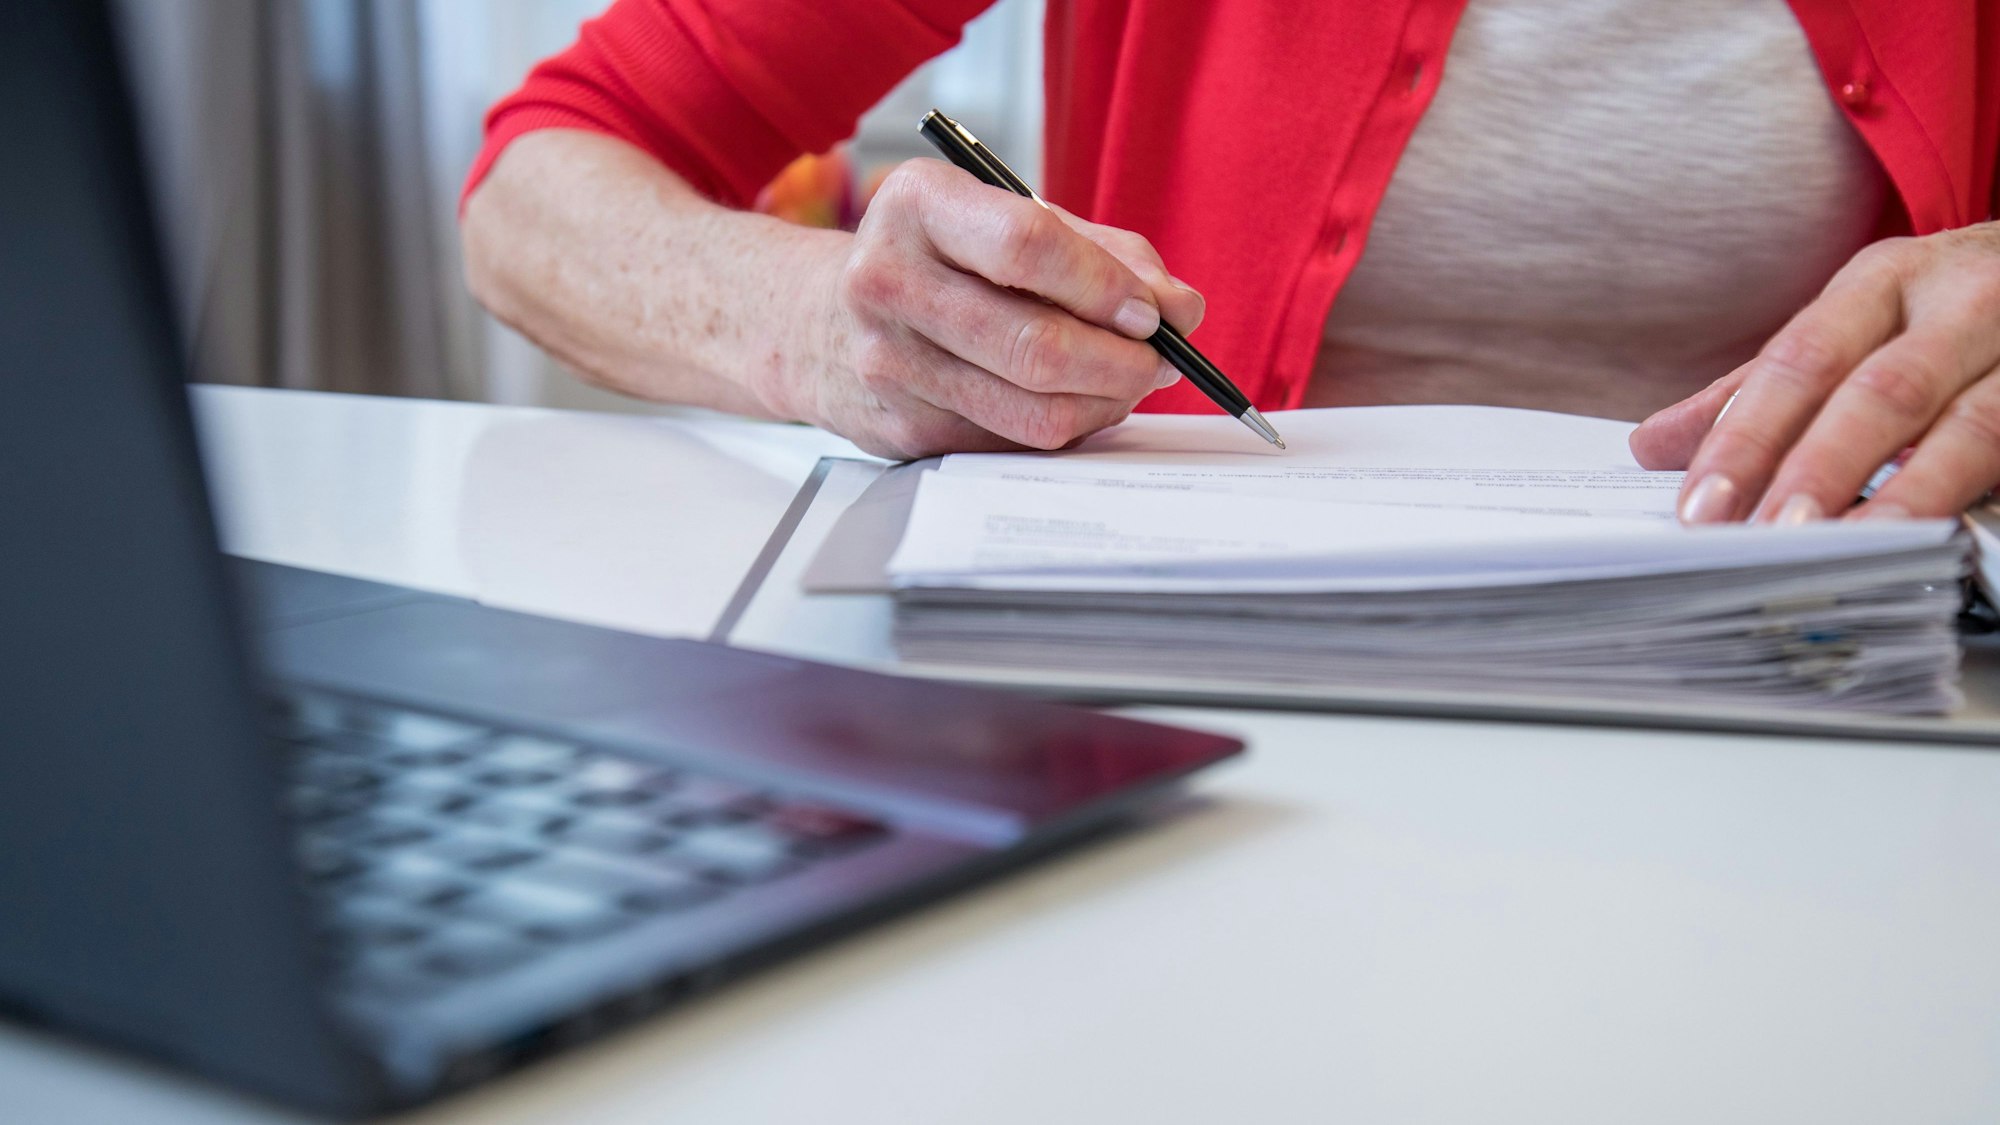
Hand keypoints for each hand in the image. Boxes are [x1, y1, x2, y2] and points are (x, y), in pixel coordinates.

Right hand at [780, 158, 1204, 458]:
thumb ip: (1103, 253)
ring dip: (1105, 402)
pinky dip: (1067, 425)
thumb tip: (1182, 309)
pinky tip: (1077, 400)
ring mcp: (887, 363)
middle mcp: (888, 281)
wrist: (818, 319)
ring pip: (1032, 408)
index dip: (1105, 286)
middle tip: (1160, 359)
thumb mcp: (1008, 220)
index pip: (1028, 247)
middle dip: (1121, 361)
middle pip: (1034, 344)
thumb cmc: (939, 260)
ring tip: (1129, 381)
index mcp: (918, 205)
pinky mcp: (901, 428)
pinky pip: (1013, 440)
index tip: (1152, 311)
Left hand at [1630, 223, 1999, 523]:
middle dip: (1822, 469)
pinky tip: (1936, 541)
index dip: (1748, 436)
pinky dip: (1971, 498)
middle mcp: (1961, 304)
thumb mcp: (1850, 322)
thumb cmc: (1938, 309)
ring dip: (1907, 495)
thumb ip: (1758, 388)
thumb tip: (1653, 446)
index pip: (1799, 360)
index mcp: (1883, 281)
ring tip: (1853, 548)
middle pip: (1883, 392)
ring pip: (1972, 428)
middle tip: (1772, 535)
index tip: (1701, 506)